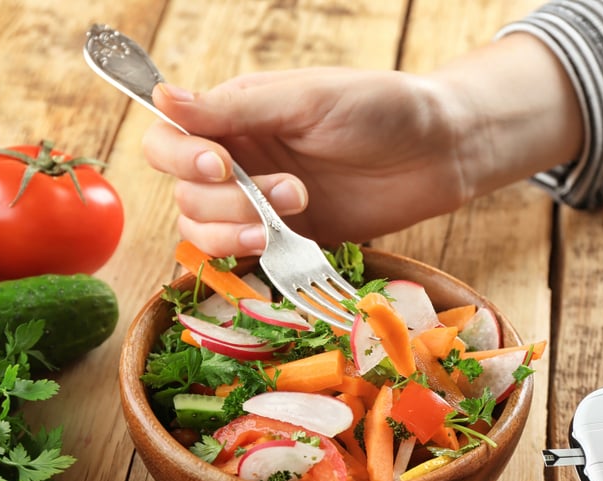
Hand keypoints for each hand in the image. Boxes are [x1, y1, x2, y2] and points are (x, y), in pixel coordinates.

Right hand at [141, 34, 582, 256]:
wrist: (441, 152)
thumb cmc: (380, 108)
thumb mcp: (306, 98)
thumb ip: (236, 109)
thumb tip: (162, 97)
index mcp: (236, 116)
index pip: (168, 140)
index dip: (180, 159)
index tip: (222, 166)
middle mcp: (240, 161)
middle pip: (184, 195)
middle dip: (226, 201)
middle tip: (290, 191)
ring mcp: (262, 206)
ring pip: (206, 233)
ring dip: (235, 233)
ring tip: (294, 215)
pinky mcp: (289, 241)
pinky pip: (246, 260)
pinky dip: (251, 260)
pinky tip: (281, 247)